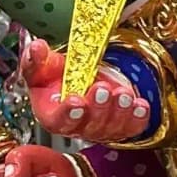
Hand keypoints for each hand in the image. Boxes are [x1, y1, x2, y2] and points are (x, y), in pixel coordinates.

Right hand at [20, 38, 148, 142]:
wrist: (79, 77)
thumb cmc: (57, 77)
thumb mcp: (43, 65)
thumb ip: (36, 59)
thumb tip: (36, 48)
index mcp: (53, 115)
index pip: (58, 122)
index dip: (68, 114)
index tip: (76, 101)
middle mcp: (78, 126)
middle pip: (89, 126)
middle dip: (98, 108)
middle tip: (102, 89)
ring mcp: (101, 127)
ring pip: (111, 128)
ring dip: (120, 112)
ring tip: (123, 94)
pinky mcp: (122, 124)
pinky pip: (131, 126)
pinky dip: (138, 118)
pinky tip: (141, 106)